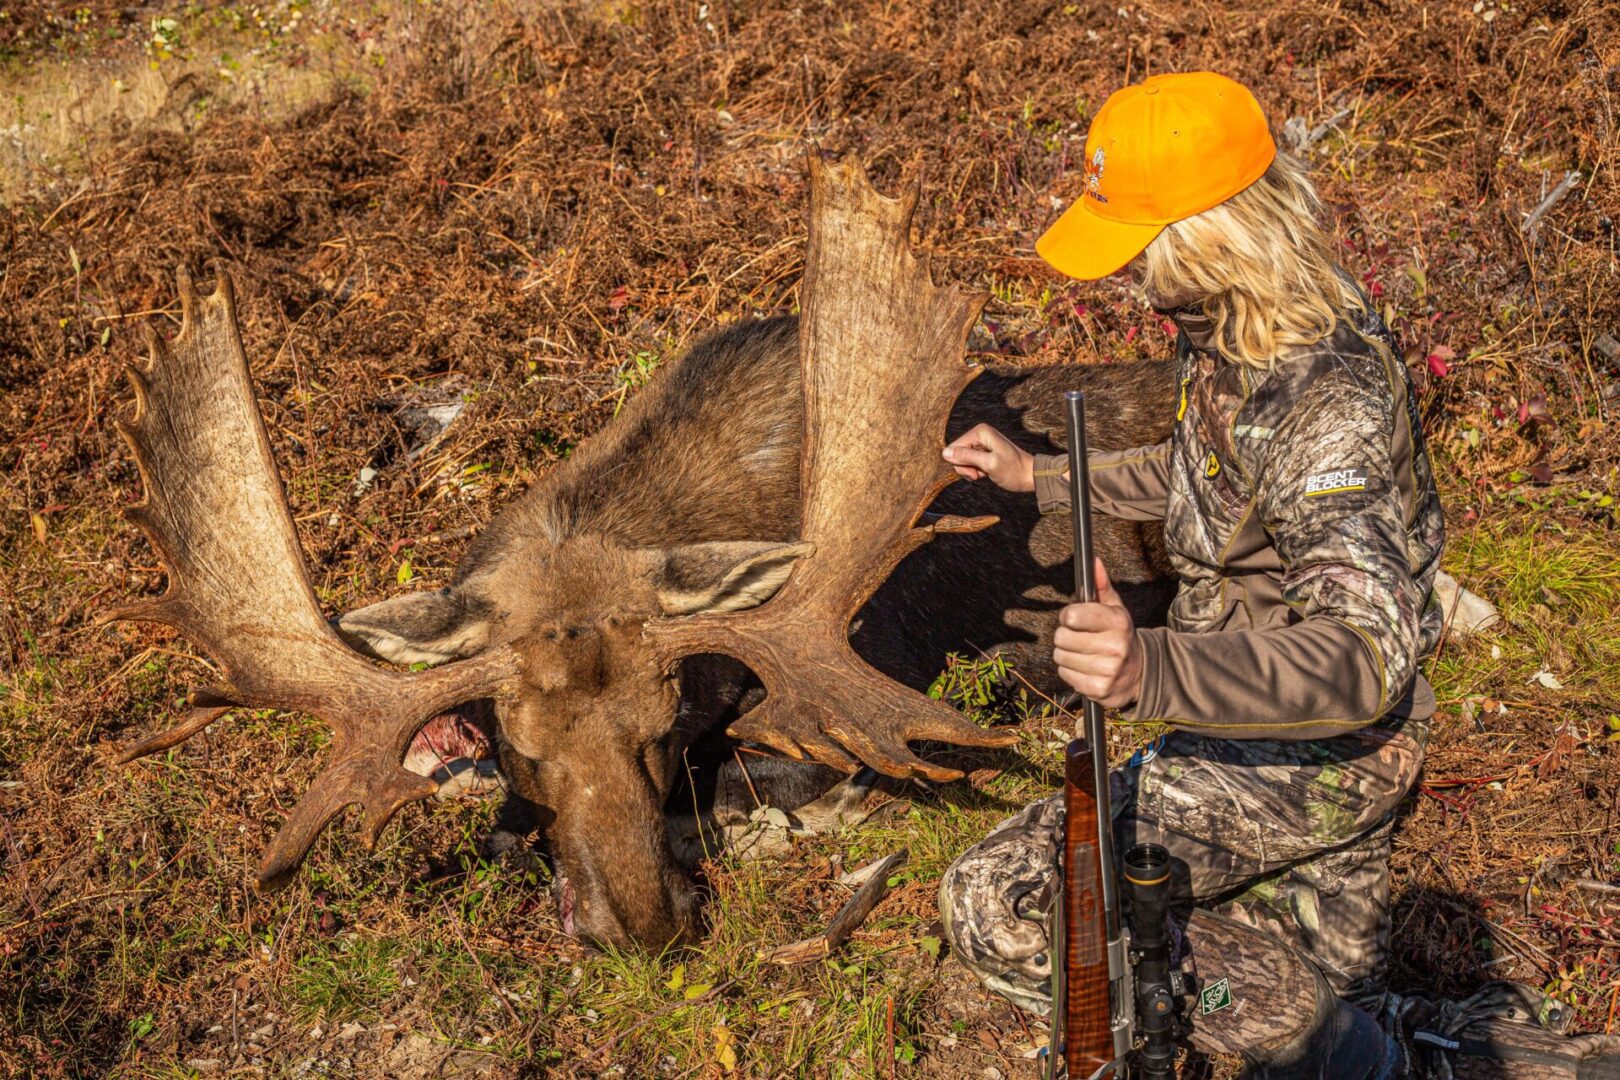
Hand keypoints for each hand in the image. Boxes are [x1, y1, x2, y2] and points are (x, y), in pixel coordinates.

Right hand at [942, 423, 1034, 491]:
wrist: (1031, 476)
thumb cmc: (1013, 471)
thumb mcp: (988, 464)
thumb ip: (966, 457)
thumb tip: (944, 453)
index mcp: (980, 432)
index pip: (954, 448)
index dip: (961, 463)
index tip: (976, 471)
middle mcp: (979, 434)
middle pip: (957, 454)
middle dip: (966, 468)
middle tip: (981, 473)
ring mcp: (981, 443)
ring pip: (962, 460)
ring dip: (971, 471)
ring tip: (985, 473)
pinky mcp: (983, 452)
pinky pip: (970, 463)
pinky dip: (976, 471)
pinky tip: (986, 473)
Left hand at [1053, 559, 1142, 709]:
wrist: (1139, 673)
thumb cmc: (1119, 635)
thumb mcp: (1115, 609)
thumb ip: (1101, 586)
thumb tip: (1093, 562)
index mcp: (1117, 622)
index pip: (1072, 616)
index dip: (1068, 616)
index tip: (1074, 619)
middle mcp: (1115, 646)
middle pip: (1062, 638)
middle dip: (1065, 636)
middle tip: (1079, 638)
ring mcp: (1108, 670)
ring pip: (1060, 657)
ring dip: (1066, 655)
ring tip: (1083, 654)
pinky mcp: (1099, 689)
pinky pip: (1065, 675)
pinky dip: (1070, 672)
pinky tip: (1085, 668)